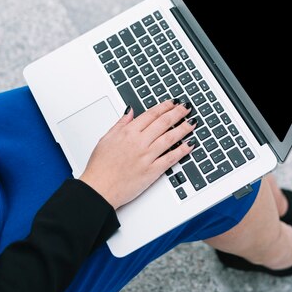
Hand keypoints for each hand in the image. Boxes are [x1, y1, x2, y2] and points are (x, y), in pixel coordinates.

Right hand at [79, 99, 194, 208]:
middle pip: (163, 123)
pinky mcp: (152, 171)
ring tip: (192, 122)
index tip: (173, 102)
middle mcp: (139, 142)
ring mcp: (146, 157)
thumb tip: (130, 111)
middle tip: (186, 108)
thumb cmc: (100, 167)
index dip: (164, 106)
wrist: (99, 189)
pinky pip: (170, 158)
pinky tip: (190, 144)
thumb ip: (121, 123)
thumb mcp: (106, 138)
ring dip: (183, 128)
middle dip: (177, 113)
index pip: (151, 114)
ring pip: (169, 138)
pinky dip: (182, 150)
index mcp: (128, 132)